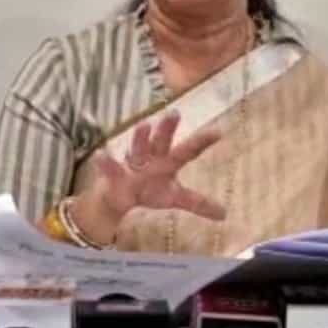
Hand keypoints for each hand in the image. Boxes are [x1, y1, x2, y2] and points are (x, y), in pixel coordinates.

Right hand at [73, 111, 223, 244]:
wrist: (119, 197)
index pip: (187, 150)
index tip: (218, 132)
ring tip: (144, 125)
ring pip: (137, 149)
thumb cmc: (149, 190)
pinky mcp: (114, 174)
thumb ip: (198, 203)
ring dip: (140, 138)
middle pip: (161, 142)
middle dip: (167, 129)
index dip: (201, 142)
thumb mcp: (174, 197)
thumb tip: (224, 214)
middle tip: (175, 114)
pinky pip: (110, 167)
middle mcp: (151, 158)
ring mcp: (132, 164)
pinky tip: (102, 154)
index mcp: (168, 162)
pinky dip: (106, 161)